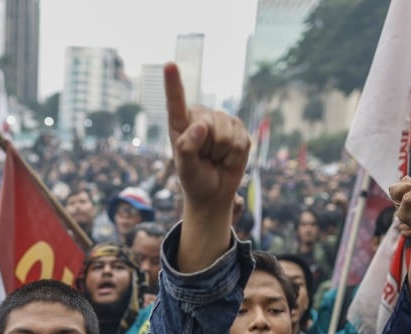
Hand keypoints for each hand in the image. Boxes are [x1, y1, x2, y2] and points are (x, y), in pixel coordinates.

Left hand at [166, 63, 249, 219]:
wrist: (214, 192)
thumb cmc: (194, 178)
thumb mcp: (185, 168)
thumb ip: (187, 148)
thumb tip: (201, 126)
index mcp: (181, 123)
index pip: (176, 102)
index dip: (173, 83)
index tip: (169, 65)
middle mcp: (201, 117)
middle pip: (209, 125)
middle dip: (208, 148)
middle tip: (204, 158)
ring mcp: (222, 121)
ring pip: (226, 135)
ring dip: (222, 154)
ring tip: (215, 158)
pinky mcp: (240, 130)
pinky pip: (242, 142)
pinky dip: (235, 157)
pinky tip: (228, 159)